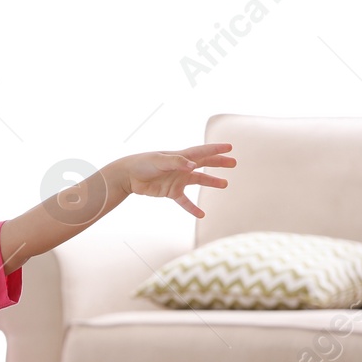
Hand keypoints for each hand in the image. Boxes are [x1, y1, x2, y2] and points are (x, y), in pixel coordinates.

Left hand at [116, 143, 234, 218]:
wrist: (128, 176)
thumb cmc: (143, 163)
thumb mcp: (160, 160)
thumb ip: (177, 161)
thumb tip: (193, 166)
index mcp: (180, 156)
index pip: (202, 152)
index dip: (216, 149)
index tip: (230, 147)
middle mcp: (182, 167)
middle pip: (204, 164)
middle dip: (218, 163)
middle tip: (233, 163)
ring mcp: (177, 180)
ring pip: (198, 181)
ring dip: (211, 182)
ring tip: (224, 184)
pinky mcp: (171, 192)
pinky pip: (185, 201)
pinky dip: (192, 208)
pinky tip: (201, 214)